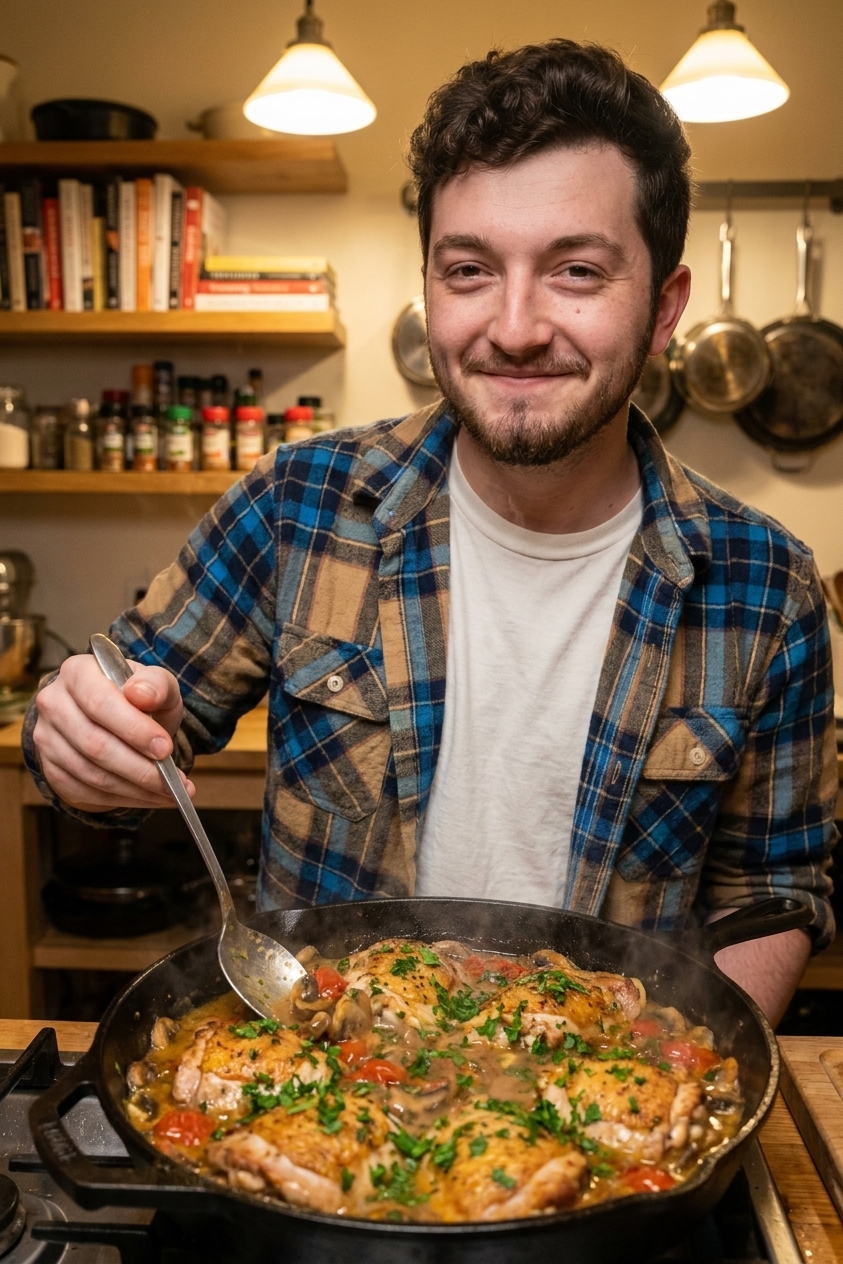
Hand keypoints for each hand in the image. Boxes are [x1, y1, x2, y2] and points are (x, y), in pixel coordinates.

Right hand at [33, 652, 194, 811]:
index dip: (134, 729)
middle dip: (140, 767)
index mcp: (77, 673)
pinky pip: (85, 792)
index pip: (100, 703)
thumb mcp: (156, 683)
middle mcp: (53, 704)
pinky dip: (122, 800)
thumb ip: (156, 684)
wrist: (118, 716)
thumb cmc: (138, 697)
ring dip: (135, 789)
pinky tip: (150, 797)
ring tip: (169, 792)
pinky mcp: (51, 770)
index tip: (165, 748)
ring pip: (90, 774)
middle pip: (94, 744)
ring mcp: (47, 740)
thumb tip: (142, 694)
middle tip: (174, 780)